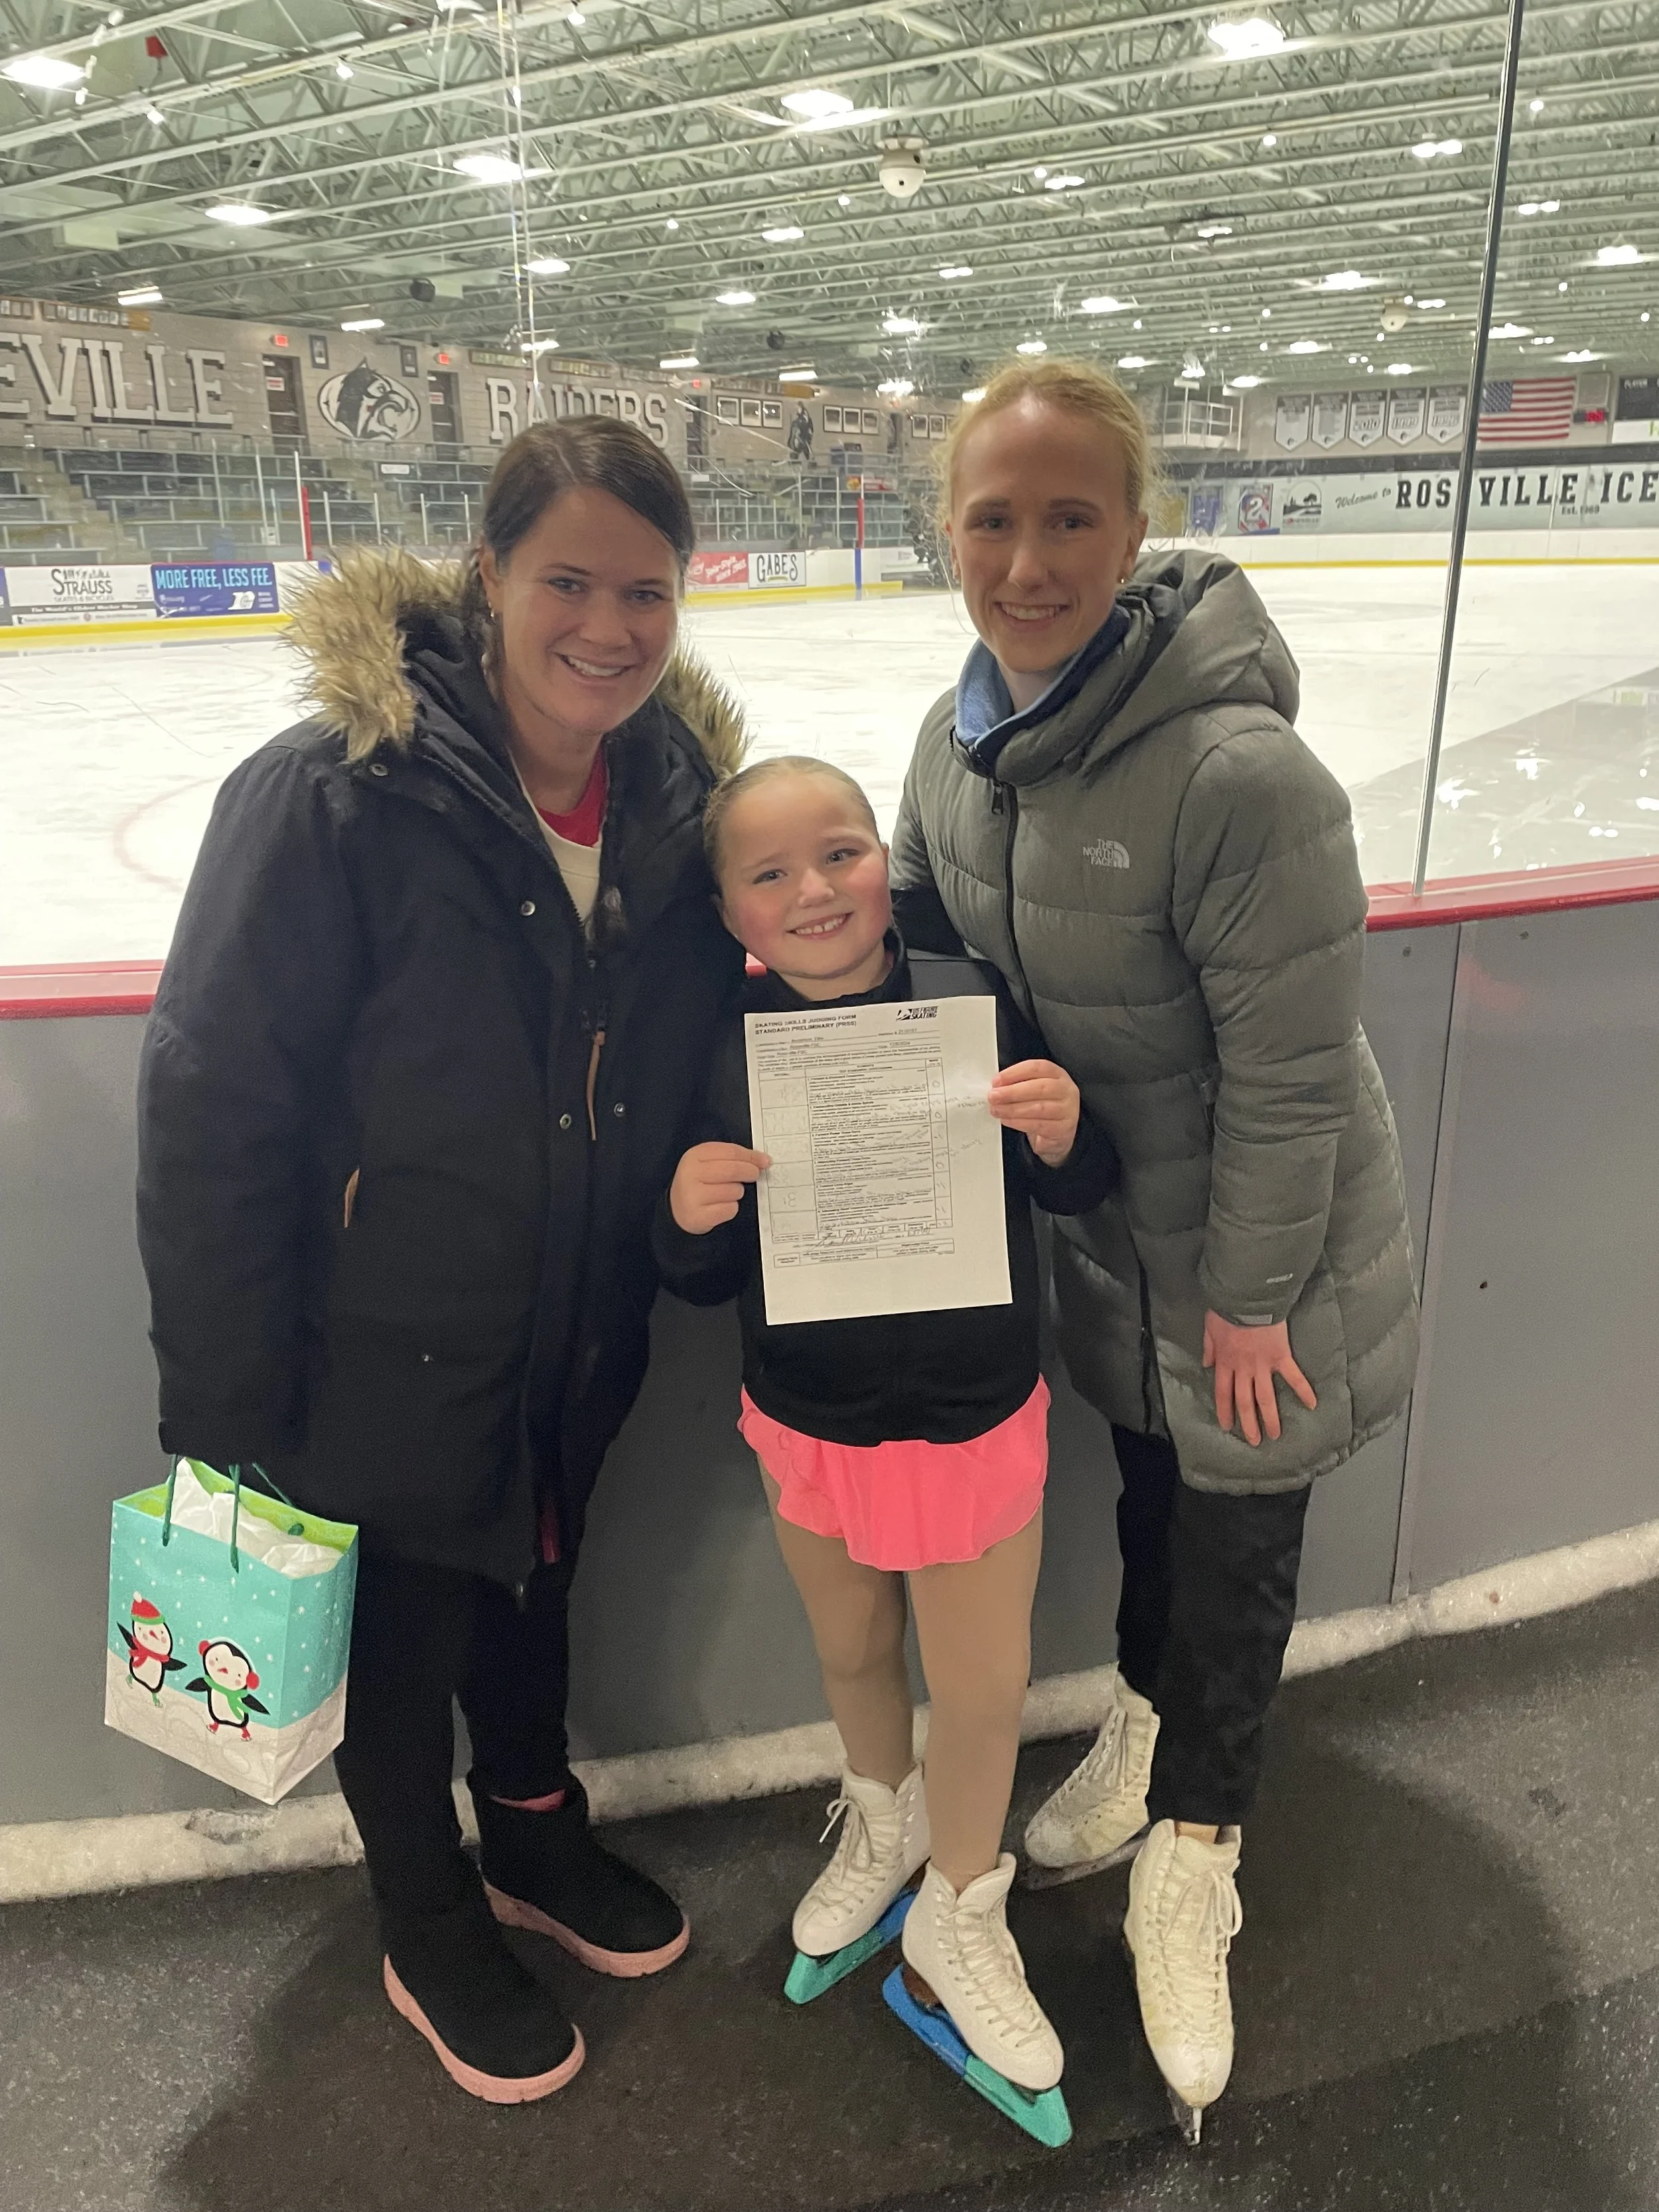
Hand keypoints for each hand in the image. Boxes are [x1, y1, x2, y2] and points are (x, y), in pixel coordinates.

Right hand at [670, 1142, 769, 1234]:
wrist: (677, 1209)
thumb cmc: (699, 1183)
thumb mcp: (709, 1163)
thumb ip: (733, 1158)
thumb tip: (763, 1160)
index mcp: (694, 1156)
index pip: (730, 1151)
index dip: (751, 1156)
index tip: (764, 1161)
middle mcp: (690, 1174)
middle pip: (733, 1170)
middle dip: (749, 1172)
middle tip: (755, 1175)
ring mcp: (692, 1195)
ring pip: (734, 1191)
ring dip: (737, 1193)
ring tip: (726, 1194)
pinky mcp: (698, 1215)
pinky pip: (730, 1209)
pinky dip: (731, 1208)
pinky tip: (720, 1207)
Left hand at [988, 1059, 1080, 1163]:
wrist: (1058, 1132)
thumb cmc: (1043, 1106)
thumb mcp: (1033, 1090)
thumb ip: (1018, 1084)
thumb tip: (996, 1086)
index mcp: (1057, 1074)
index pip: (1037, 1068)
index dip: (1015, 1073)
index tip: (997, 1080)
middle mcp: (1066, 1090)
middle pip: (1039, 1088)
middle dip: (1012, 1092)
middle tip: (993, 1096)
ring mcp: (1067, 1110)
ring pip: (1038, 1108)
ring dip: (1013, 1109)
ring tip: (997, 1110)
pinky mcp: (1063, 1129)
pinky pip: (1038, 1125)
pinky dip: (1019, 1123)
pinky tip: (1007, 1120)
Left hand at [1202, 1312, 1317, 1445]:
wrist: (1248, 1298)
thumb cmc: (1227, 1310)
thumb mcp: (1209, 1328)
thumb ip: (1208, 1348)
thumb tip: (1206, 1364)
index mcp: (1225, 1363)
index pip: (1223, 1393)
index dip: (1225, 1411)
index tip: (1227, 1426)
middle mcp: (1243, 1369)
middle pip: (1245, 1402)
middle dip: (1248, 1423)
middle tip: (1254, 1441)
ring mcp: (1263, 1365)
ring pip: (1265, 1397)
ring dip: (1270, 1418)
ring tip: (1275, 1434)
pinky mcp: (1281, 1357)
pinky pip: (1293, 1377)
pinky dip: (1303, 1390)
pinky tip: (1312, 1404)